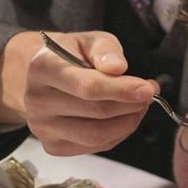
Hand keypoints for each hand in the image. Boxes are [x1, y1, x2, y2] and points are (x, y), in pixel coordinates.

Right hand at [22, 30, 156, 155]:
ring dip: (129, 122)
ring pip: (97, 135)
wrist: (45, 77)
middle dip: (131, 105)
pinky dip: (119, 134)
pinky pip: (96, 147)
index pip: (88, 86)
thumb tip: (118, 67)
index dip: (122, 90)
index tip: (148, 89)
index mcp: (43, 68)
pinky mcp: (53, 146)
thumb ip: (105, 49)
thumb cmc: (71, 55)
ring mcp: (43, 127)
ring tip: (140, 105)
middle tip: (149, 93)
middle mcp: (37, 100)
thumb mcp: (89, 40)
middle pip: (96, 112)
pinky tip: (125, 117)